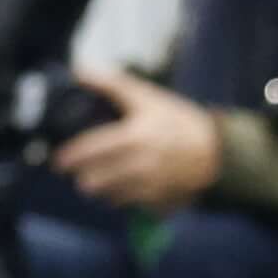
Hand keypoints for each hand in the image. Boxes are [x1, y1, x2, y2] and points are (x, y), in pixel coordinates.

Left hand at [50, 67, 223, 211]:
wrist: (219, 152)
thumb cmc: (179, 121)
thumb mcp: (147, 98)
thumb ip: (112, 84)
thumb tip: (80, 71)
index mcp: (134, 138)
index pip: (91, 152)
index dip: (70, 158)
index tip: (58, 161)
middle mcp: (141, 165)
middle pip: (96, 181)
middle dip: (83, 178)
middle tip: (78, 173)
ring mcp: (151, 187)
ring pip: (110, 197)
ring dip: (101, 190)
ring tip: (97, 182)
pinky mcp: (160, 203)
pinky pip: (132, 206)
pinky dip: (124, 200)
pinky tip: (123, 190)